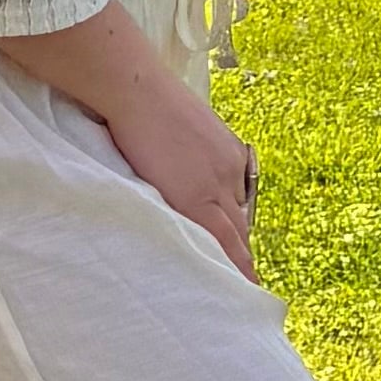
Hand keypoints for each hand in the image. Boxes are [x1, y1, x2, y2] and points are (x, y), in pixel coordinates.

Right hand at [0, 0, 258, 279]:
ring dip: (238, 263)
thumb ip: (184, 155)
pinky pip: (220, 241)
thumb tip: (170, 170)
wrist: (135, 89)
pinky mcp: (198, 199)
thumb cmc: (143, 100)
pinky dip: (228, 264)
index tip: (237, 250)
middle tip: (246, 282)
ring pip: (235, 235)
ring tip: (243, 292)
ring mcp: (218, 184)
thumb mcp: (178, 129)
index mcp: (227, 153)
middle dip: (241, 252)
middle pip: (241, 222)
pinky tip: (232, 284)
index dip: (234, 228)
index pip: (235, 201)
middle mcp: (231, 170)